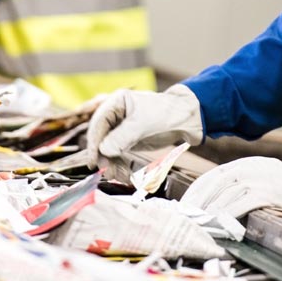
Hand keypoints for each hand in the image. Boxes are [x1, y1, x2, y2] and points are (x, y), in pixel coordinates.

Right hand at [85, 85, 202, 178]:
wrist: (188, 119)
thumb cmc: (167, 114)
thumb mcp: (142, 125)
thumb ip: (121, 137)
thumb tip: (103, 150)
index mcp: (117, 103)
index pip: (98, 123)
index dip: (94, 142)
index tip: (94, 160)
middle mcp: (116, 115)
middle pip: (101, 138)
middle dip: (104, 156)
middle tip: (107, 172)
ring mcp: (121, 128)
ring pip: (109, 149)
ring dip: (112, 164)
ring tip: (117, 177)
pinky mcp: (128, 140)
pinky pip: (118, 154)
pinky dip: (120, 165)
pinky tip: (124, 175)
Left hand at [180, 149, 281, 217]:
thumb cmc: (281, 182)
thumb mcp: (257, 173)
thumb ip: (238, 180)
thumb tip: (214, 198)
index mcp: (242, 164)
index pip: (213, 176)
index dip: (197, 189)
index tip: (185, 203)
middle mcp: (247, 169)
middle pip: (216, 183)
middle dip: (199, 200)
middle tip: (188, 215)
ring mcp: (257, 180)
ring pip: (227, 194)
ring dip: (211, 209)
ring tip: (201, 221)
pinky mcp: (266, 193)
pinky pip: (243, 203)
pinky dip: (229, 212)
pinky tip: (220, 221)